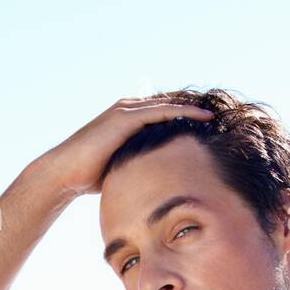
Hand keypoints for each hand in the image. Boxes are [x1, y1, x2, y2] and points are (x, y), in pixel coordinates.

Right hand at [34, 97, 215, 197]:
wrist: (64, 173)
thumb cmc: (90, 177)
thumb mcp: (123, 168)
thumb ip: (140, 166)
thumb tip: (160, 184)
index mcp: (129, 120)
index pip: (166, 115)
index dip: (189, 120)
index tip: (212, 129)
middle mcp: (129, 109)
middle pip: (172, 105)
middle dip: (196, 112)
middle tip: (225, 119)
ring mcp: (126, 110)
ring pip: (170, 105)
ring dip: (196, 110)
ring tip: (221, 116)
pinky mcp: (125, 117)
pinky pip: (162, 111)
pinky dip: (184, 113)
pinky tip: (204, 119)